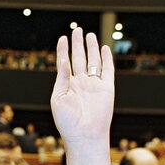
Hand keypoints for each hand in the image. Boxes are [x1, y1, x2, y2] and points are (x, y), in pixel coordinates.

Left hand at [50, 27, 113, 146]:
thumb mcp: (58, 98)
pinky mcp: (107, 89)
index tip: (62, 38)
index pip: (64, 63)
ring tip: (88, 34)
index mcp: (67, 86)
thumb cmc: (67, 121)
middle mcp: (80, 83)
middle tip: (77, 29)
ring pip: (93, 61)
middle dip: (77, 44)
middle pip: (79, 58)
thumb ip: (61, 78)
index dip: (63, 50)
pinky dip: (106, 59)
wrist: (84, 135)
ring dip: (91, 48)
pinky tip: (104, 48)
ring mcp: (94, 85)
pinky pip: (107, 70)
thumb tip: (64, 60)